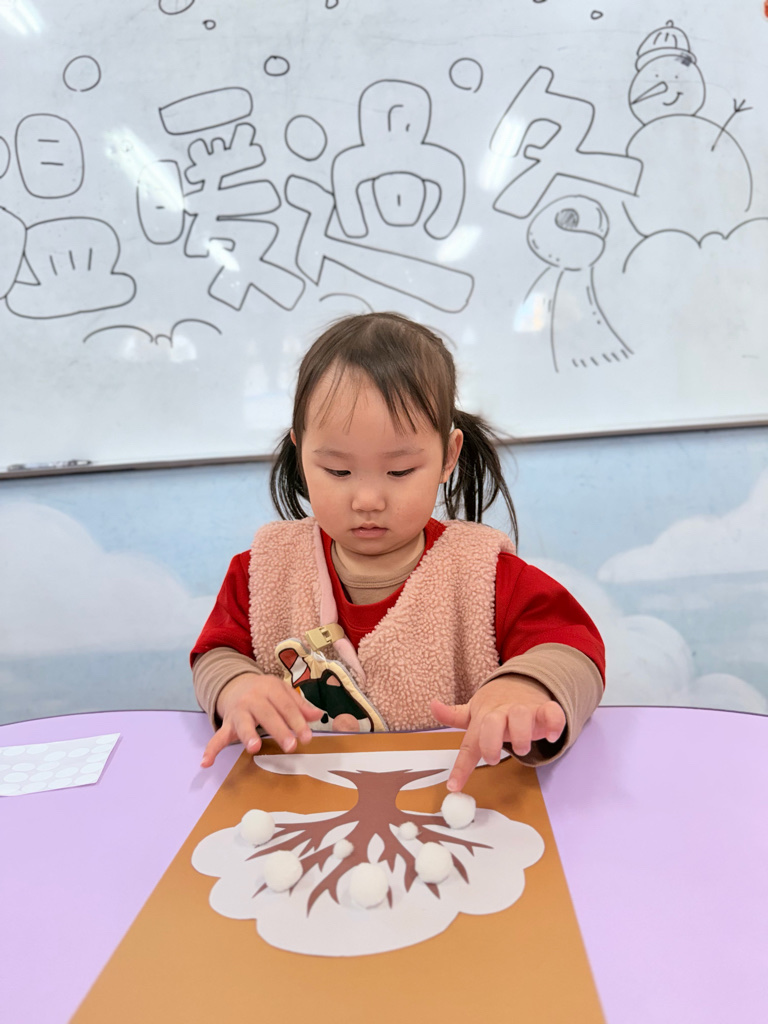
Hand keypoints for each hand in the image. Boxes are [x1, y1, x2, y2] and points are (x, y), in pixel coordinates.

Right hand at [201, 673, 323, 766]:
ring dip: (247, 735)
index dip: (297, 721)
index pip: (286, 706)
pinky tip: (206, 762)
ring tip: (253, 747)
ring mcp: (238, 711)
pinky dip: (212, 749)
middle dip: (279, 730)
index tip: (307, 737)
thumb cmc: (266, 692)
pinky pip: (218, 736)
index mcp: (270, 689)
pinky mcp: (227, 724)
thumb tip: (318, 715)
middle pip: (267, 715)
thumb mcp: (283, 692)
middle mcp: (253, 699)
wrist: (236, 683)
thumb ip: (299, 704)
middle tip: (290, 746)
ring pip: (243, 723)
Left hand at [430, 675, 565, 791]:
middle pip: (492, 723)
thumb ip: (454, 715)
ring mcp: (523, 709)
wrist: (522, 682)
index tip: (453, 787)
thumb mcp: (474, 711)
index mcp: (483, 717)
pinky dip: (554, 723)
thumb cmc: (496, 705)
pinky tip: (551, 736)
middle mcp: (502, 713)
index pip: (469, 742)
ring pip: (521, 715)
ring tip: (521, 748)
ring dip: (520, 735)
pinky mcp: (544, 709)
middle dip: (491, 742)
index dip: (461, 766)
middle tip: (492, 758)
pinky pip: (551, 712)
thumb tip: (432, 705)